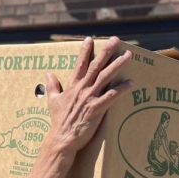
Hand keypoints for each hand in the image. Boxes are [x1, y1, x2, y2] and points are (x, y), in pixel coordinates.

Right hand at [44, 37, 131, 157]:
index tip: (90, 39)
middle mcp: (82, 89)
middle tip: (116, 40)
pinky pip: (111, 96)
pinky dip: (121, 89)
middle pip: (96, 66)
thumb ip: (51, 86)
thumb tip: (47, 73)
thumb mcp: (52, 100)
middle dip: (106, 52)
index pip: (80, 64)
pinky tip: (131, 83)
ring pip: (105, 77)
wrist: (62, 138)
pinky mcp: (96, 109)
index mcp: (72, 86)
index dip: (85, 51)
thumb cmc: (59, 121)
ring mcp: (90, 98)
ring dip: (117, 65)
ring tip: (128, 56)